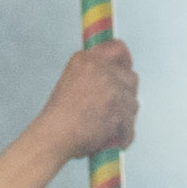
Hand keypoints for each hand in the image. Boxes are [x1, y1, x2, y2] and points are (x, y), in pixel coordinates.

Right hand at [29, 38, 138, 160]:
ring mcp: (111, 89)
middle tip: (114, 108)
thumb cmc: (58, 116)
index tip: (126, 68)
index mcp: (86, 59)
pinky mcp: (118, 110)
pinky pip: (130, 126)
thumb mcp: (70, 80)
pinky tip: (111, 138)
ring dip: (124, 117)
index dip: (125, 61)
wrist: (54, 135)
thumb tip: (113, 75)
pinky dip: (123, 136)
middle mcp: (100, 69)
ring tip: (106, 127)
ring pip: (133, 103)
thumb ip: (91, 73)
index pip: (117, 49)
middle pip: (131, 78)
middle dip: (126, 94)